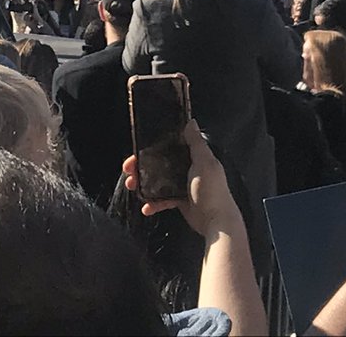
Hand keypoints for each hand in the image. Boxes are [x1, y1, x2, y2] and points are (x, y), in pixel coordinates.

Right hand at [123, 120, 241, 237]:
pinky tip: (146, 207)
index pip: (169, 146)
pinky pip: (162, 200)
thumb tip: (191, 122)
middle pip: (159, 163)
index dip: (152, 146)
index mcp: (194, 157)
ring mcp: (182, 186)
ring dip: (143, 183)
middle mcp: (187, 169)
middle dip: (142, 165)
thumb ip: (196, 143)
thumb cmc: (212, 191)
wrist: (216, 223)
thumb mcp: (205, 163)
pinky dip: (153, 203)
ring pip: (157, 180)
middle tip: (129, 169)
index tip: (137, 148)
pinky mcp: (180, 201)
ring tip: (132, 185)